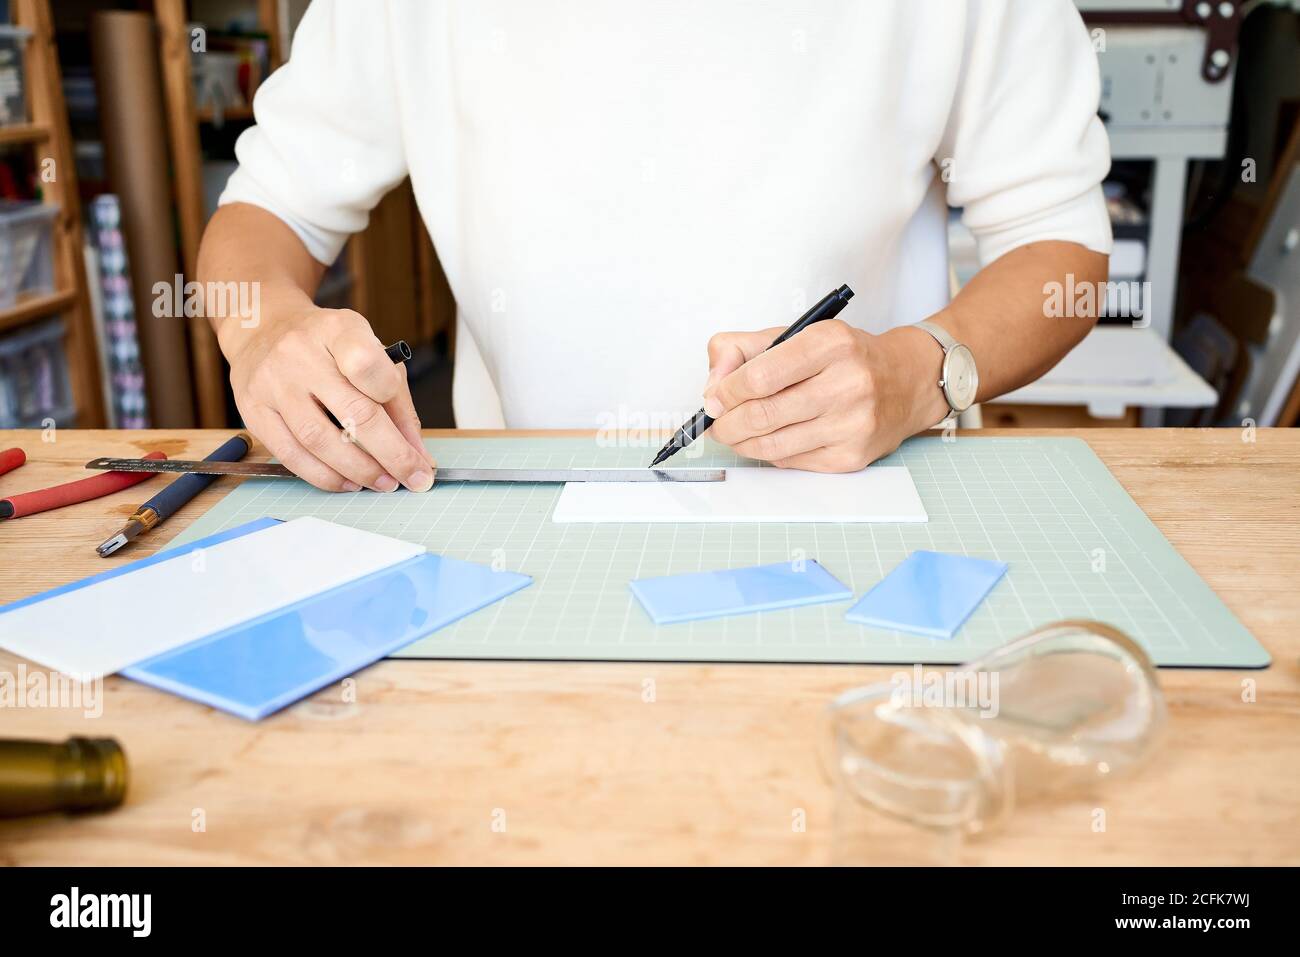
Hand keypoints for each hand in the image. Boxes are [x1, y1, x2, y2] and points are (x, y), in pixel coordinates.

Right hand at [222, 297, 436, 491]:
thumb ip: (395, 400)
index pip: (369, 365)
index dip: (394, 402)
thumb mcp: (367, 351)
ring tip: (382, 483)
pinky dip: (324, 476)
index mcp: (338, 330)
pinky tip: (347, 483)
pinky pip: (290, 455)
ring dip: (358, 470)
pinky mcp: (253, 410)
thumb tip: (419, 456)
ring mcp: (272, 382)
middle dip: (391, 455)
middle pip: (353, 412)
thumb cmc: (327, 346)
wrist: (263, 329)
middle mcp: (300, 353)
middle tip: (412, 478)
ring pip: (319, 440)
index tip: (414, 435)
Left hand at [702, 321, 948, 470]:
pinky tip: (770, 439)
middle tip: (717, 423)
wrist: (906, 381)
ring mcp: (852, 424)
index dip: (726, 392)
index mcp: (831, 344)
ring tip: (735, 433)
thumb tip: (712, 387)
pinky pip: (791, 461)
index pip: (760, 376)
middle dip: (727, 424)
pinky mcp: (852, 457)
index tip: (715, 399)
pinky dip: (770, 453)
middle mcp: (848, 383)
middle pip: (763, 415)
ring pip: (773, 445)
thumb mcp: (796, 334)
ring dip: (742, 442)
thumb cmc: (845, 358)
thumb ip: (742, 349)